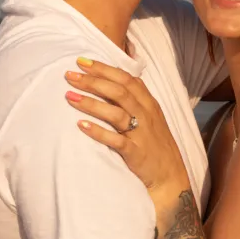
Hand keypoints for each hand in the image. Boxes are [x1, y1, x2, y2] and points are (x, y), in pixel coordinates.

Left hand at [65, 59, 189, 196]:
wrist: (170, 177)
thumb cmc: (155, 145)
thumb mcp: (150, 118)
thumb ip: (133, 101)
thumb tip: (109, 83)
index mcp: (149, 103)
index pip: (126, 79)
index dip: (104, 68)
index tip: (82, 61)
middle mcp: (146, 115)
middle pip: (118, 92)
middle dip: (93, 81)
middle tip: (70, 75)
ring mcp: (141, 134)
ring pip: (116, 113)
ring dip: (91, 103)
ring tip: (69, 96)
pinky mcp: (136, 153)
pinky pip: (116, 141)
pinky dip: (98, 132)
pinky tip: (81, 126)